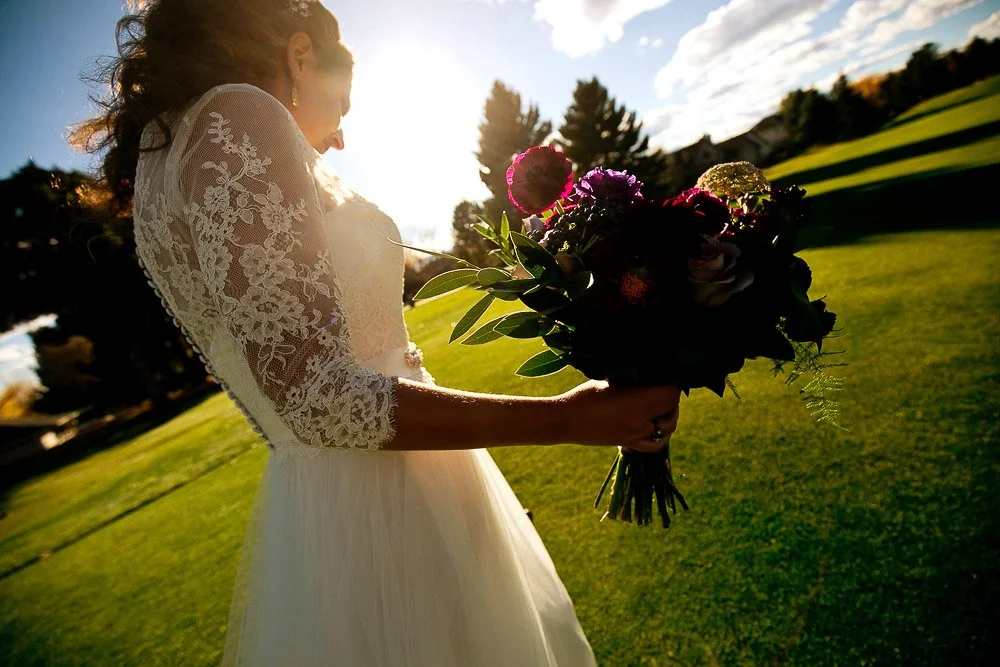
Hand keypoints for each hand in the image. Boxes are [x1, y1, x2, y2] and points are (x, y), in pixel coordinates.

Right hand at [556, 379, 680, 450]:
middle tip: (658, 386)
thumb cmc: (583, 396)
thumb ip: (632, 379)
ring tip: (656, 405)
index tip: (665, 375)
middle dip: (669, 397)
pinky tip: (652, 425)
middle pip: (671, 409)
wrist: (564, 421)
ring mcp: (636, 435)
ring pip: (667, 428)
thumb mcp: (608, 380)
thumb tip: (648, 372)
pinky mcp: (628, 444)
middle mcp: (641, 422)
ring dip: (667, 416)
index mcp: (637, 403)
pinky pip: (654, 444)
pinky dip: (659, 435)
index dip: (671, 383)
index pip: (671, 393)